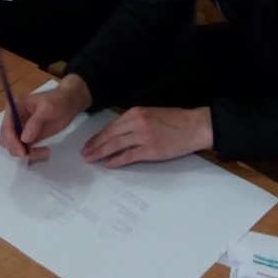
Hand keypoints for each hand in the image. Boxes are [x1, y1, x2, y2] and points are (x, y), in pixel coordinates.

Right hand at [0, 74, 91, 162]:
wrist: (69, 104)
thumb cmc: (57, 100)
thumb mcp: (47, 107)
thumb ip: (35, 122)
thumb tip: (24, 139)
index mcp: (14, 108)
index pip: (6, 127)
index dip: (11, 140)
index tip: (22, 152)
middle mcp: (14, 119)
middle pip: (6, 139)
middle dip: (16, 149)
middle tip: (31, 154)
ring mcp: (21, 129)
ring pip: (14, 147)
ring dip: (25, 154)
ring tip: (44, 152)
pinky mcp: (29, 138)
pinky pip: (24, 150)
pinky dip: (32, 155)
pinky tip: (45, 153)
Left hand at [81, 106, 213, 168]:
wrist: (193, 126)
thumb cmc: (174, 120)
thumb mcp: (151, 113)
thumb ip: (135, 121)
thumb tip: (119, 132)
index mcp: (135, 112)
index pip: (111, 126)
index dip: (98, 136)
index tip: (89, 143)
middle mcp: (136, 123)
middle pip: (110, 136)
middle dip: (95, 145)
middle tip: (84, 154)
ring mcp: (143, 137)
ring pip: (115, 146)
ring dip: (101, 153)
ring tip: (91, 160)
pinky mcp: (150, 150)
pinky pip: (128, 156)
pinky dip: (116, 161)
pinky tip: (108, 164)